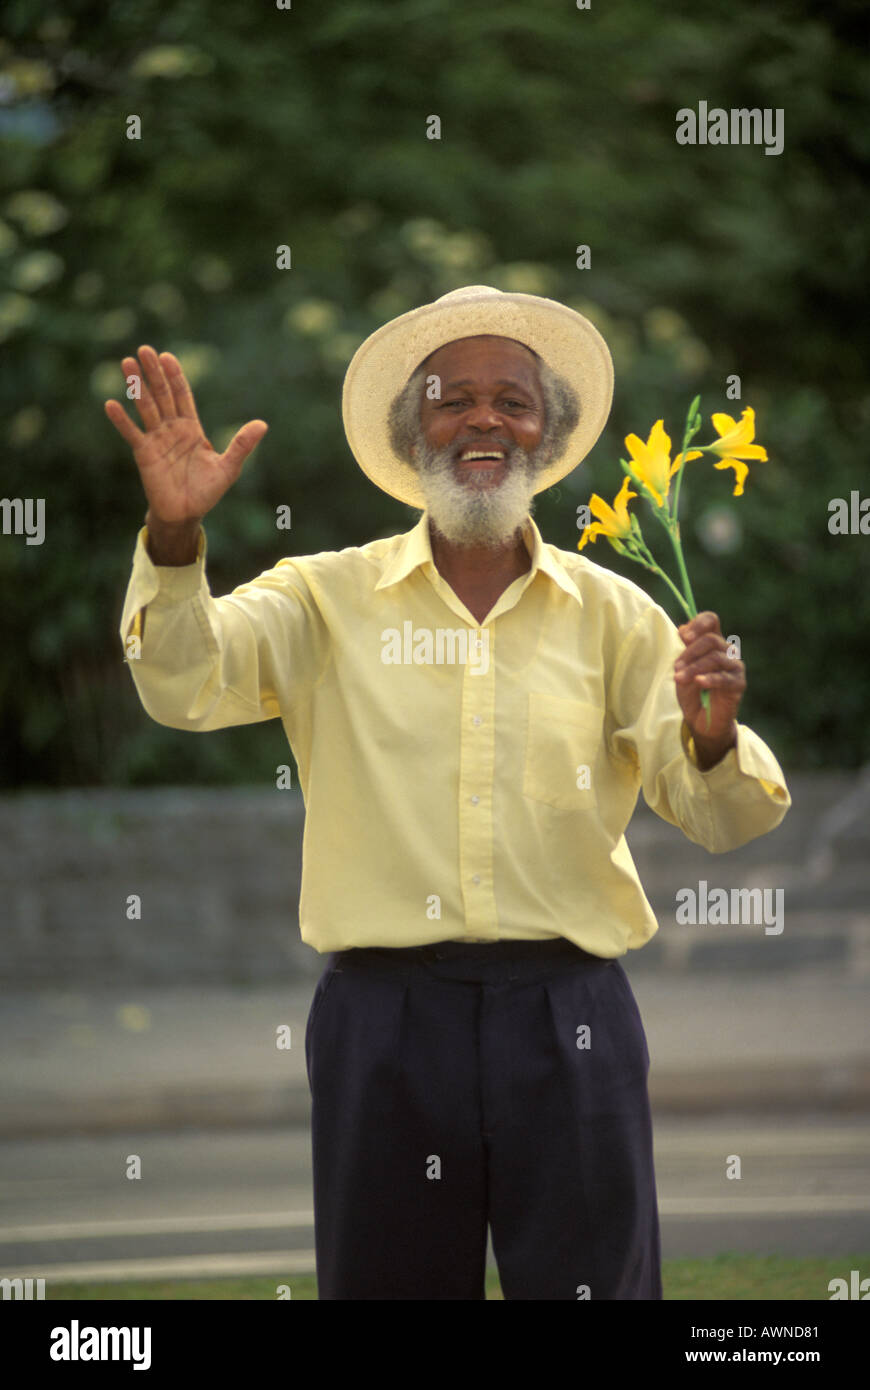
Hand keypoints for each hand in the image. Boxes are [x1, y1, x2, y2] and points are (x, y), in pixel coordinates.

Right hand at [104, 345, 267, 523]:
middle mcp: (172, 430)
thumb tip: (263, 424)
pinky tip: (111, 403)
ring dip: (136, 386)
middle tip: (144, 349)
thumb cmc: (207, 492)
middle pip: (162, 395)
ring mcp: (156, 440)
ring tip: (126, 363)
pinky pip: (132, 433)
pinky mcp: (144, 454)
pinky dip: (121, 420)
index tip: (167, 357)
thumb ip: (242, 445)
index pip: (183, 396)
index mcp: (192, 429)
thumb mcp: (228, 467)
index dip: (175, 376)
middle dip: (154, 373)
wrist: (186, 514)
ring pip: (145, 407)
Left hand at [674, 611, 742, 759]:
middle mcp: (726, 650)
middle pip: (711, 639)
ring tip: (679, 679)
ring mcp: (734, 666)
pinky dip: (709, 678)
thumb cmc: (691, 691)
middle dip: (690, 653)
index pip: (710, 620)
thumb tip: (682, 629)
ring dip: (693, 668)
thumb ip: (685, 650)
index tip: (685, 637)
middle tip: (676, 668)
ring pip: (715, 658)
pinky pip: (724, 677)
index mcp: (712, 642)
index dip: (698, 624)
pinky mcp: (738, 683)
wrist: (699, 719)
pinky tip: (698, 682)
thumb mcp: (682, 668)